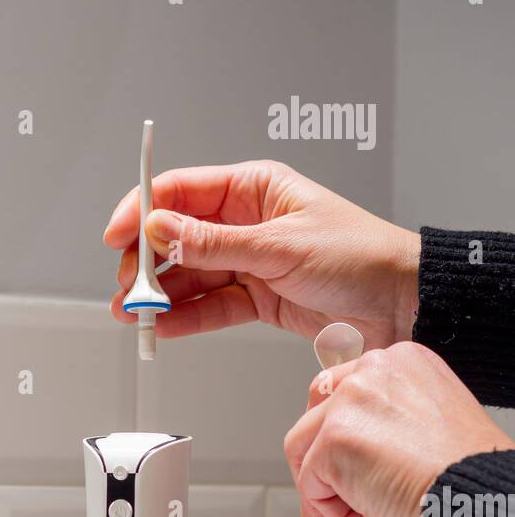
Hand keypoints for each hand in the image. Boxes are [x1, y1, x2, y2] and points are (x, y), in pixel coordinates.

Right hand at [104, 160, 419, 348]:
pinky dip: (185, 318)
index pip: (182, 192)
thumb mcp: (281, 246)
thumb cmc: (361, 258)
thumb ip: (217, 244)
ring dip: (159, 296)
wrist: (399, 304)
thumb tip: (164, 232)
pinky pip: (210, 306)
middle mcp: (247, 223)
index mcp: (254, 189)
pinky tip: (164, 327)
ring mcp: (249, 262)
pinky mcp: (257, 298)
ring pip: (190, 276)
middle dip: (146, 263)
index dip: (143, 211)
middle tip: (128, 288)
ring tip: (135, 315)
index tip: (117, 236)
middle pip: (177, 238)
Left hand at [284, 342, 512, 516]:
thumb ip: (381, 435)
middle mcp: (376, 371)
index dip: (333, 442)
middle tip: (333, 507)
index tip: (342, 473)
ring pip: (304, 454)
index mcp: (403, 365)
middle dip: (317, 470)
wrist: (480, 503)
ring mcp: (352, 401)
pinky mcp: (334, 438)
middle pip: (313, 420)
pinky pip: (308, 486)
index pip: (341, 395)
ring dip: (326, 498)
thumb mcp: (425, 436)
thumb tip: (341, 466)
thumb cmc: (465, 480)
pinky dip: (330, 515)